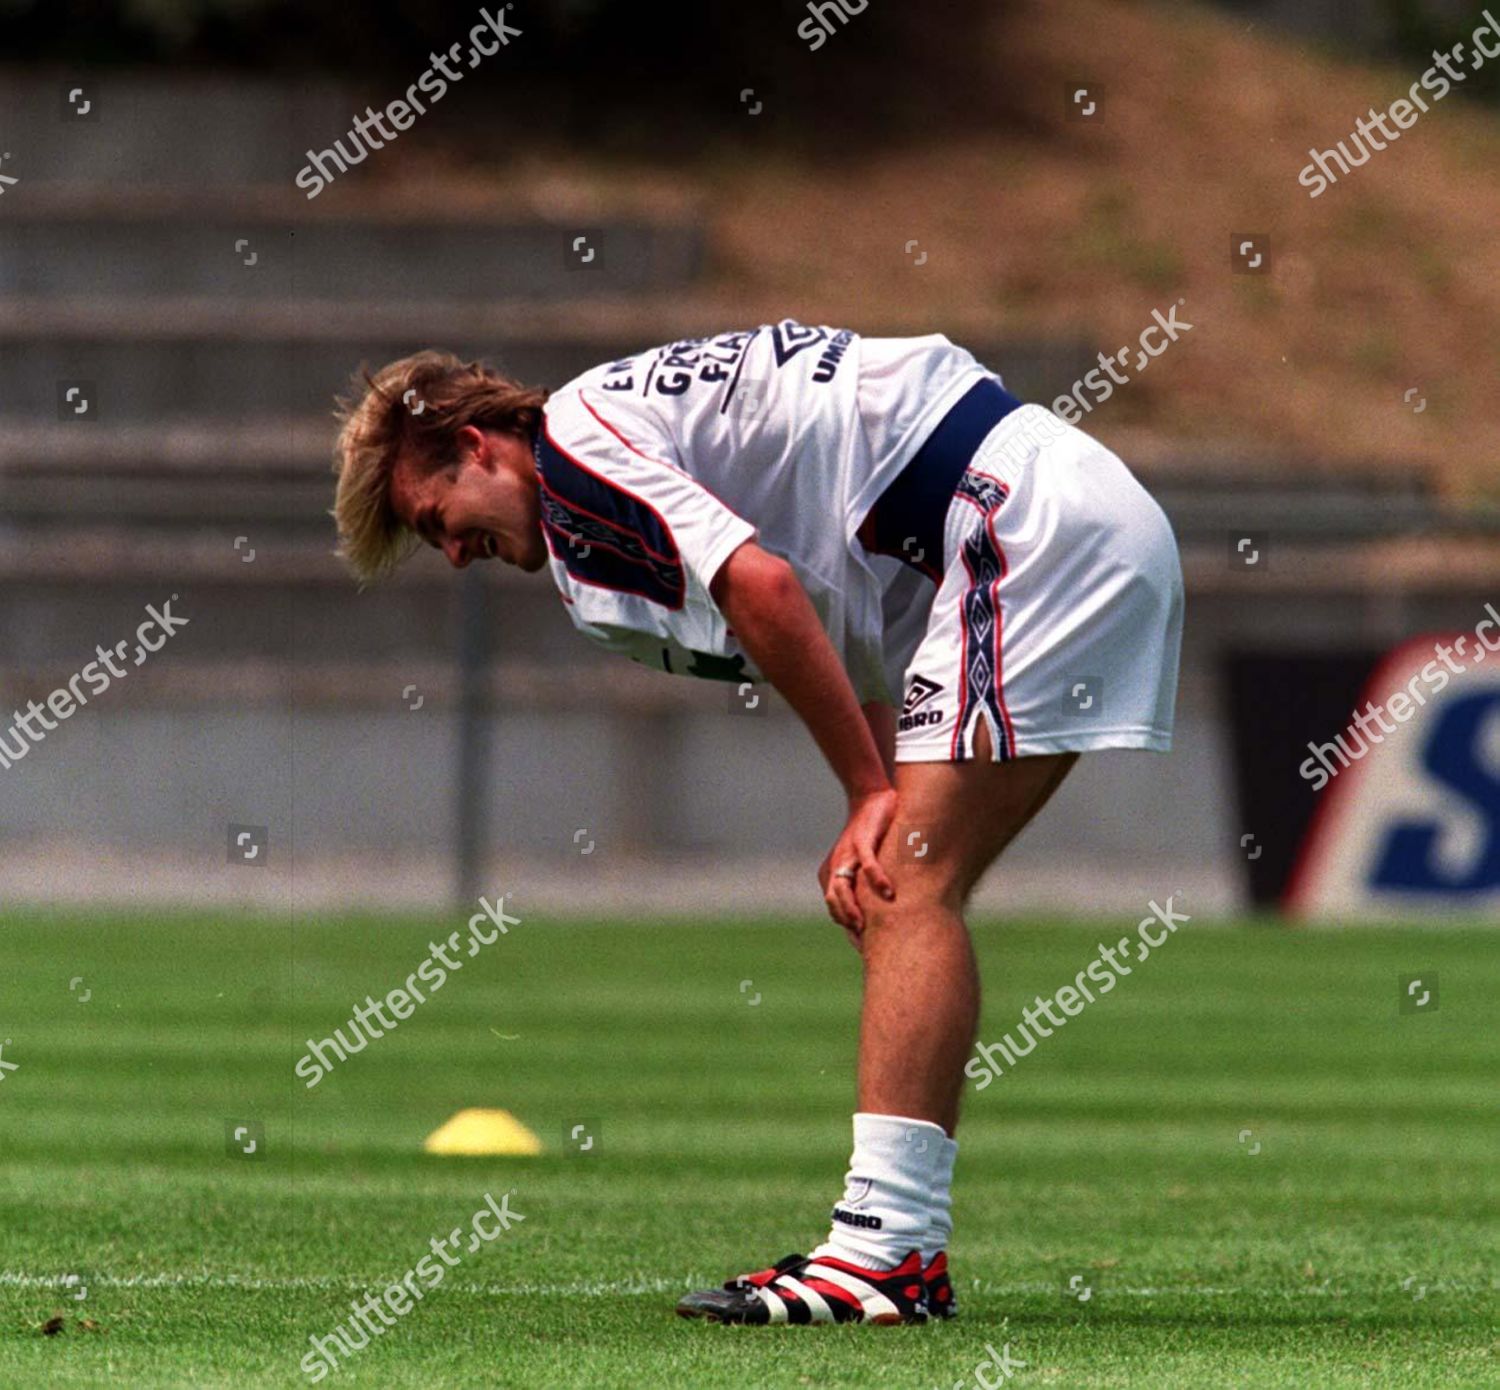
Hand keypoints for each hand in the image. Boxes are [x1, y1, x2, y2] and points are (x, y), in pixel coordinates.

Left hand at [817, 788, 897, 946]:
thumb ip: (870, 887)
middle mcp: (835, 866)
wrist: (869, 798)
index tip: (865, 949)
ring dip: (855, 908)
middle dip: (848, 925)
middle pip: (833, 904)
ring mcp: (847, 854)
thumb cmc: (873, 835)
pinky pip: (866, 864)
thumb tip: (887, 915)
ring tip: (871, 924)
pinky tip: (889, 892)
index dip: (849, 931)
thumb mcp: (867, 864)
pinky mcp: (862, 839)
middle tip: (867, 943)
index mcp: (833, 875)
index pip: (836, 910)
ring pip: (841, 888)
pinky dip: (876, 880)